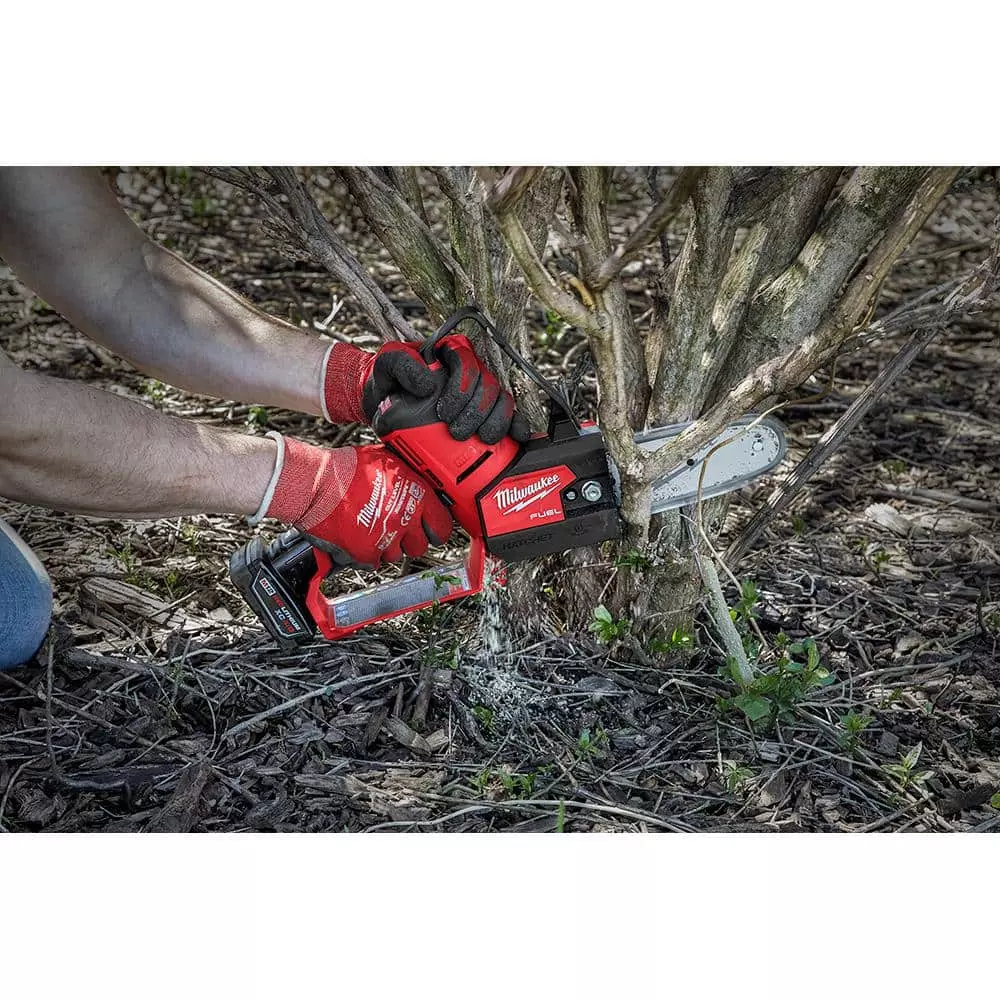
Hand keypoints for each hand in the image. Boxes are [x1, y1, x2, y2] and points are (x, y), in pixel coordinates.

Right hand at [254, 435, 452, 567]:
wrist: (316, 484)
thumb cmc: (347, 469)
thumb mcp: (388, 460)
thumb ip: (408, 476)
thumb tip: (419, 481)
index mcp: (417, 495)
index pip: (443, 526)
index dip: (435, 529)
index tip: (430, 529)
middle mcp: (405, 519)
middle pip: (420, 546)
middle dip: (409, 540)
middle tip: (395, 529)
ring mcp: (387, 538)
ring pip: (396, 555)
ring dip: (386, 546)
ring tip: (370, 528)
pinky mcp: (366, 553)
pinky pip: (373, 562)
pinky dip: (365, 554)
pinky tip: (357, 537)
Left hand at [321, 337, 529, 443]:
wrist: (384, 405)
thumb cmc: (386, 381)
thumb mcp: (385, 366)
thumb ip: (400, 364)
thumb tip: (427, 383)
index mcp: (449, 353)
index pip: (467, 362)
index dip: (463, 387)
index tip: (444, 412)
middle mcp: (469, 371)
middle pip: (488, 385)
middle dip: (477, 411)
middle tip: (457, 433)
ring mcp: (480, 392)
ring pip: (501, 401)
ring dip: (496, 421)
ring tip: (481, 440)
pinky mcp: (485, 412)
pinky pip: (509, 415)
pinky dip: (515, 426)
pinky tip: (516, 437)